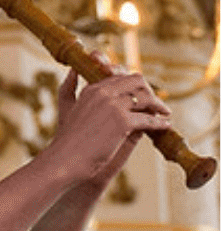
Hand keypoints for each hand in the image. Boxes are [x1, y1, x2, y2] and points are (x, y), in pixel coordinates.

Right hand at [42, 62, 170, 190]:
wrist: (66, 158)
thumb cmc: (68, 138)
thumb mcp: (66, 106)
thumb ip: (69, 87)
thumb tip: (72, 72)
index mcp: (91, 88)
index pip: (120, 76)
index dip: (134, 85)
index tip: (142, 95)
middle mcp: (102, 92)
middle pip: (136, 80)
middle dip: (149, 91)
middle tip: (156, 104)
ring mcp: (113, 106)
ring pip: (146, 97)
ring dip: (159, 105)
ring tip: (165, 113)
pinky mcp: (122, 122)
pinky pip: (149, 118)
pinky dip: (159, 123)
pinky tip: (165, 126)